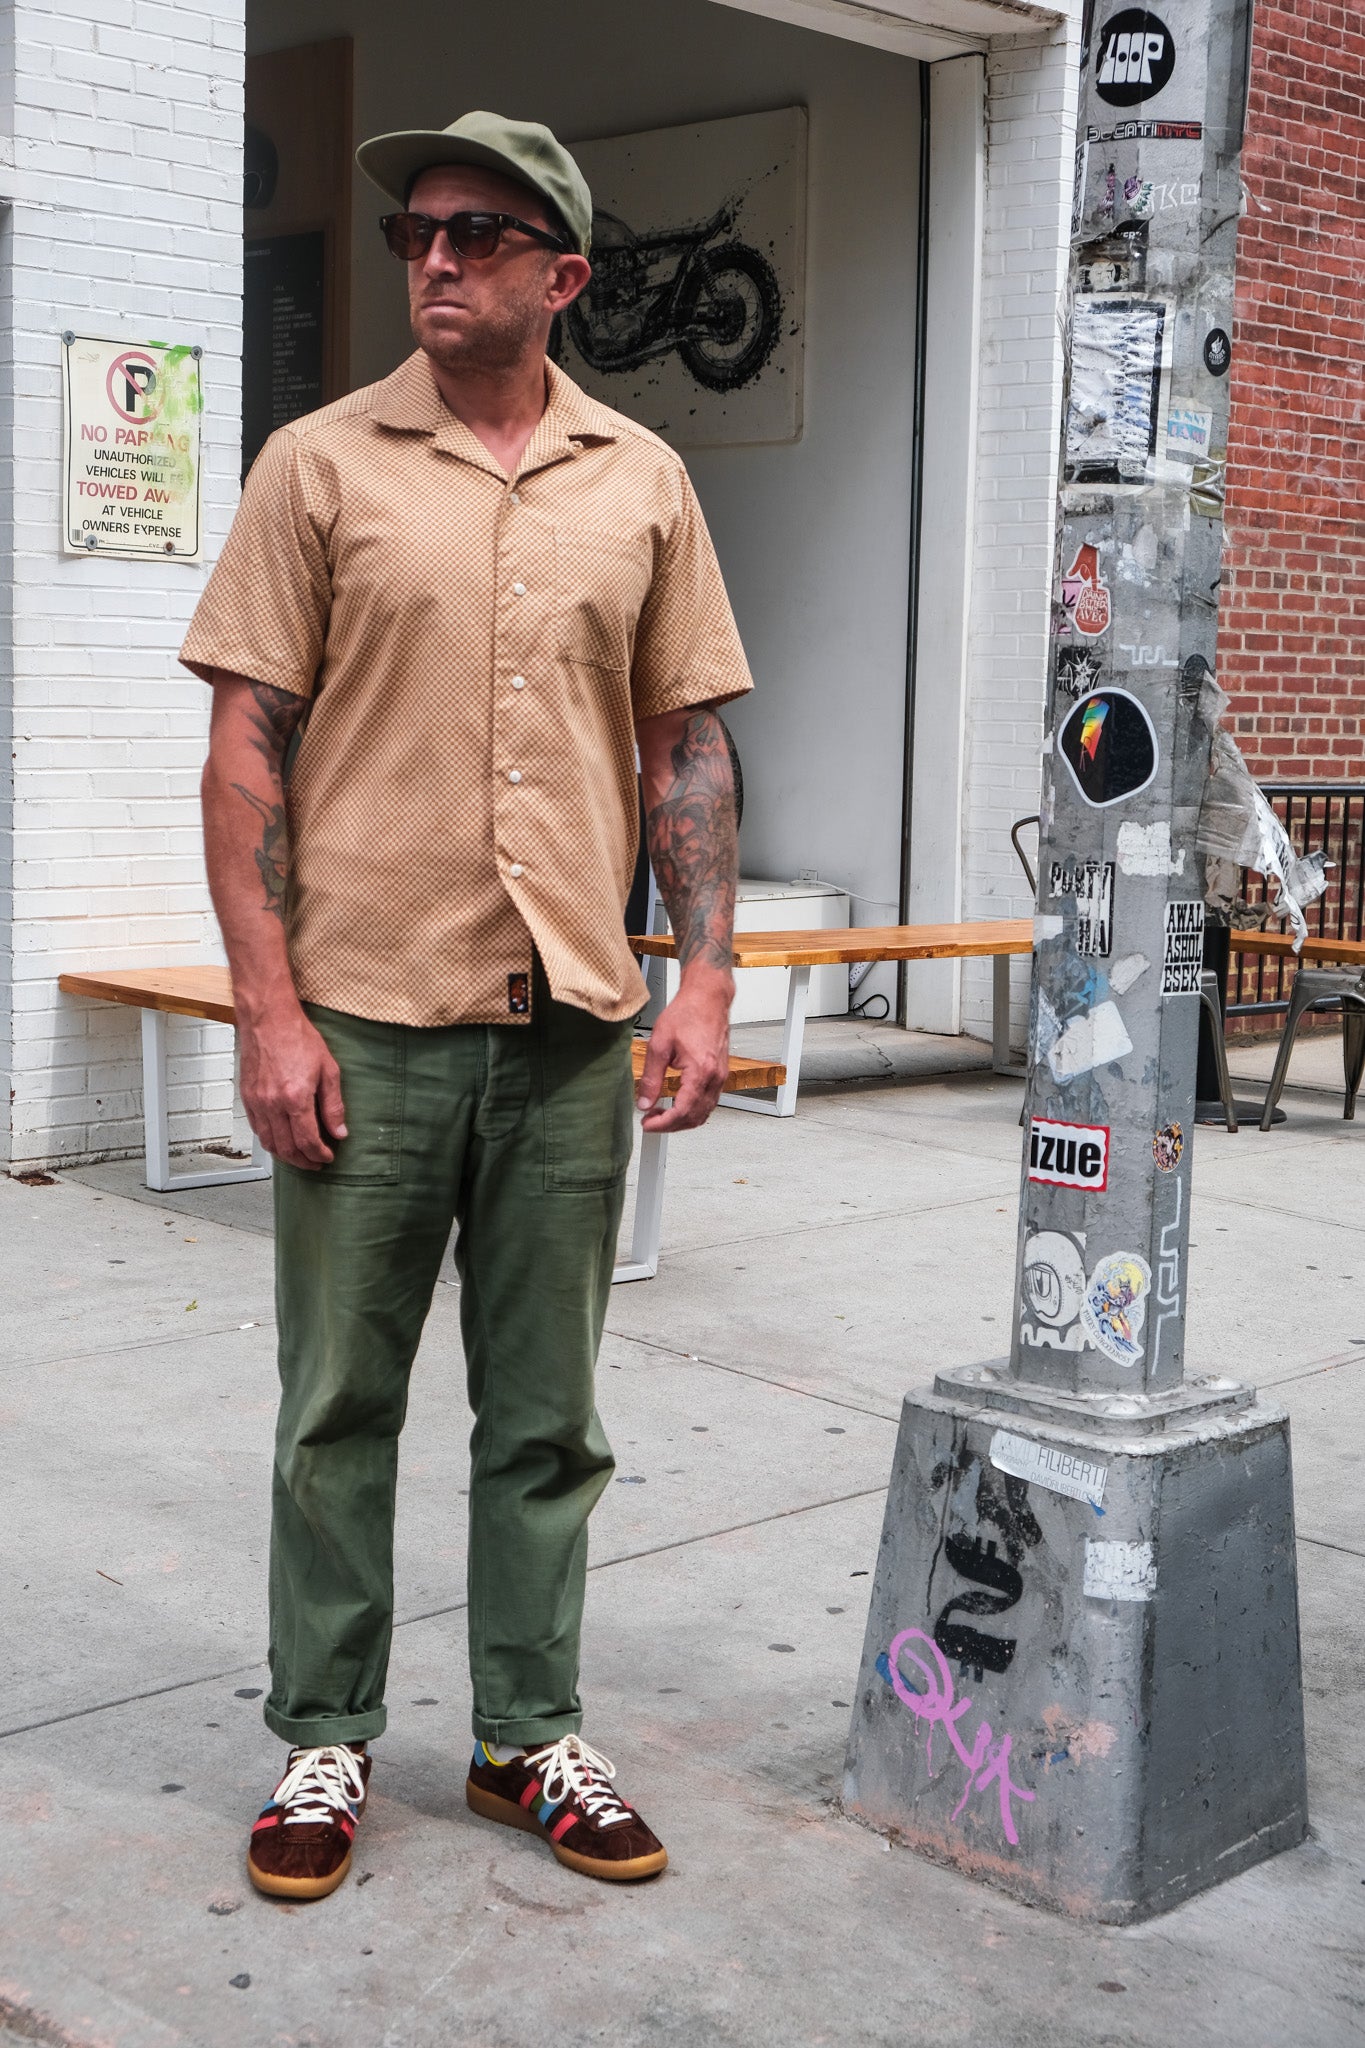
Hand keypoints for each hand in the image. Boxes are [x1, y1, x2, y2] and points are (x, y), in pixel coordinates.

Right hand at [237, 1003, 346, 1168]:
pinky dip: (270, 1141)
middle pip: (287, 1148)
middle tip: (316, 1162)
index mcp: (295, 1098)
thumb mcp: (328, 1069)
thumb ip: (333, 1105)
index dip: (319, 1155)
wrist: (268, 1018)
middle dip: (303, 1161)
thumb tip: (339, 1131)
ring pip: (269, 1143)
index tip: (327, 1157)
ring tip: (301, 1156)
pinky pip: (257, 1129)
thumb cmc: (298, 1037)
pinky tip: (282, 1140)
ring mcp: (257, 1102)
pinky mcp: (247, 1097)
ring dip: (286, 1155)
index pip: (307, 1141)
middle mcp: (272, 1104)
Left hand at [637, 966, 732, 1132]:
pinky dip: (693, 1110)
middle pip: (695, 1117)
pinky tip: (677, 1104)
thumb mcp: (659, 1045)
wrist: (708, 998)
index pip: (683, 1111)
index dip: (663, 1124)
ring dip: (683, 1119)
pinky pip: (710, 1101)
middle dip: (671, 1125)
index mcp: (700, 1071)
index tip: (648, 1124)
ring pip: (704, 1112)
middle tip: (651, 1121)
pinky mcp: (721, 1073)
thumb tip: (644, 1101)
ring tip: (661, 1114)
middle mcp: (715, 1077)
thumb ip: (651, 1077)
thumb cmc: (688, 1013)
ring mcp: (721, 1076)